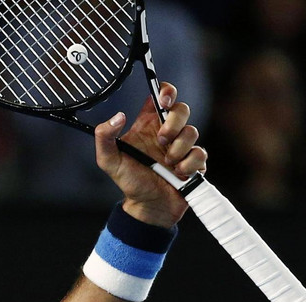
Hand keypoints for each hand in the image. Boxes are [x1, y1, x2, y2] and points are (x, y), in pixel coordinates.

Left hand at [93, 82, 207, 226]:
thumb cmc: (129, 181)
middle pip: (182, 108)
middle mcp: (167, 131)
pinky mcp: (195, 160)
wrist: (148, 207)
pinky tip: (177, 173)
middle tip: (161, 140)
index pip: (161, 96)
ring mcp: (183, 145)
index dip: (167, 91)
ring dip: (178, 149)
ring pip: (192, 131)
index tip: (163, 100)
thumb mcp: (108, 161)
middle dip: (174, 123)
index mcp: (147, 125)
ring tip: (166, 164)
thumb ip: (104, 137)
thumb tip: (118, 116)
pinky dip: (188, 164)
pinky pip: (200, 153)